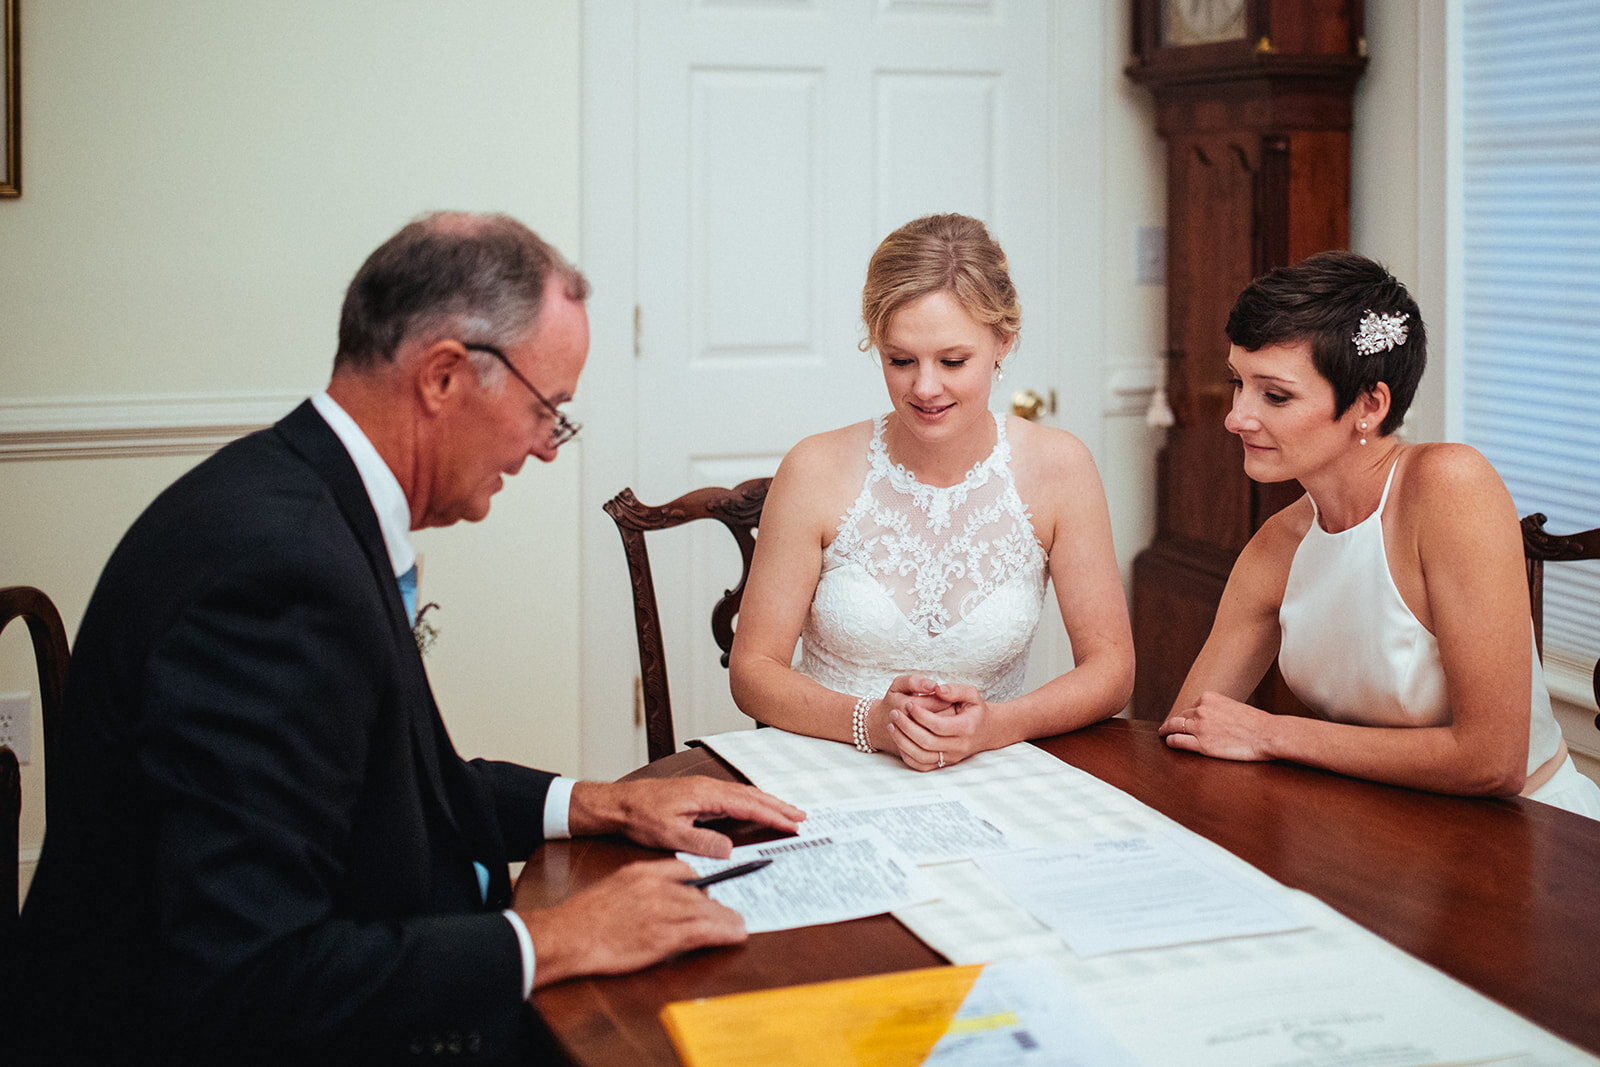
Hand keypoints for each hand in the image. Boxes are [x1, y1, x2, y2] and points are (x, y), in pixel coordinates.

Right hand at [520, 858, 745, 988]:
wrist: (568, 935)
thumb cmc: (585, 915)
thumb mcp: (615, 884)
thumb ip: (642, 884)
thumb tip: (663, 891)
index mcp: (644, 872)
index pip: (685, 869)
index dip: (703, 881)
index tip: (712, 889)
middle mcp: (657, 888)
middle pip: (701, 890)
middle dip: (720, 902)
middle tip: (733, 912)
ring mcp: (661, 912)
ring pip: (706, 910)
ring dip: (728, 919)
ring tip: (739, 925)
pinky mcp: (663, 937)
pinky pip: (703, 931)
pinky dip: (724, 932)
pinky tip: (735, 934)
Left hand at [569, 777, 804, 857]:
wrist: (618, 803)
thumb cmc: (640, 816)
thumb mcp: (670, 835)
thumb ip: (701, 843)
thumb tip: (729, 850)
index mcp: (706, 794)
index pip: (748, 805)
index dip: (773, 815)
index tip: (793, 825)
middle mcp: (709, 787)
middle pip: (752, 795)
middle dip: (778, 806)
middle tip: (802, 817)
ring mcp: (704, 789)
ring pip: (744, 794)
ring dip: (767, 802)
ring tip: (787, 812)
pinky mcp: (699, 794)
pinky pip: (733, 797)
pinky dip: (751, 802)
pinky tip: (756, 808)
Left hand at [885, 680, 988, 770]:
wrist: (986, 731)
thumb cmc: (975, 710)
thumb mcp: (971, 695)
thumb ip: (955, 689)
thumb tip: (937, 688)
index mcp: (966, 727)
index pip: (939, 726)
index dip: (921, 715)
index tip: (909, 703)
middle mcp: (959, 746)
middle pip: (927, 742)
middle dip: (907, 727)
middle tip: (894, 713)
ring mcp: (951, 757)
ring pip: (922, 756)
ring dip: (903, 742)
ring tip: (892, 725)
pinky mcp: (944, 764)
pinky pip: (921, 765)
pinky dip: (907, 755)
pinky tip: (899, 739)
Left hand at [1158, 691, 1276, 761]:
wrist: (1267, 734)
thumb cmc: (1256, 723)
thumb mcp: (1233, 706)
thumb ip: (1218, 709)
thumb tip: (1211, 717)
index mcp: (1209, 697)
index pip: (1191, 706)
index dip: (1187, 715)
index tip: (1183, 719)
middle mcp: (1201, 709)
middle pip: (1181, 716)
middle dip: (1175, 722)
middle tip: (1167, 726)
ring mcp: (1199, 727)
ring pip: (1174, 726)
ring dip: (1167, 730)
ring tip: (1163, 733)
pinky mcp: (1201, 744)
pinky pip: (1177, 741)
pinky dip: (1170, 741)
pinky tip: (1169, 742)